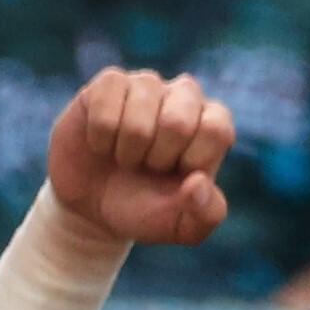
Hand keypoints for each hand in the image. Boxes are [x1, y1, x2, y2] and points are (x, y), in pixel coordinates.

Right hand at [48, 67, 233, 251]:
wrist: (93, 208)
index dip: (192, 160)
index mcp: (211, 124)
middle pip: (178, 122)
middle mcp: (183, 96)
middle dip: (157, 159)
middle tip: (148, 167)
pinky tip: (102, 143)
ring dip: (127, 151)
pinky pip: (104, 106)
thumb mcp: (182, 227)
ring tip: (126, 157)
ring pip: (138, 117)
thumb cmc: (144, 210)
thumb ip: (206, 214)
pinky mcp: (109, 82)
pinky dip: (100, 138)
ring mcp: (146, 85)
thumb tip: (198, 181)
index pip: (216, 129)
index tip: (178, 175)